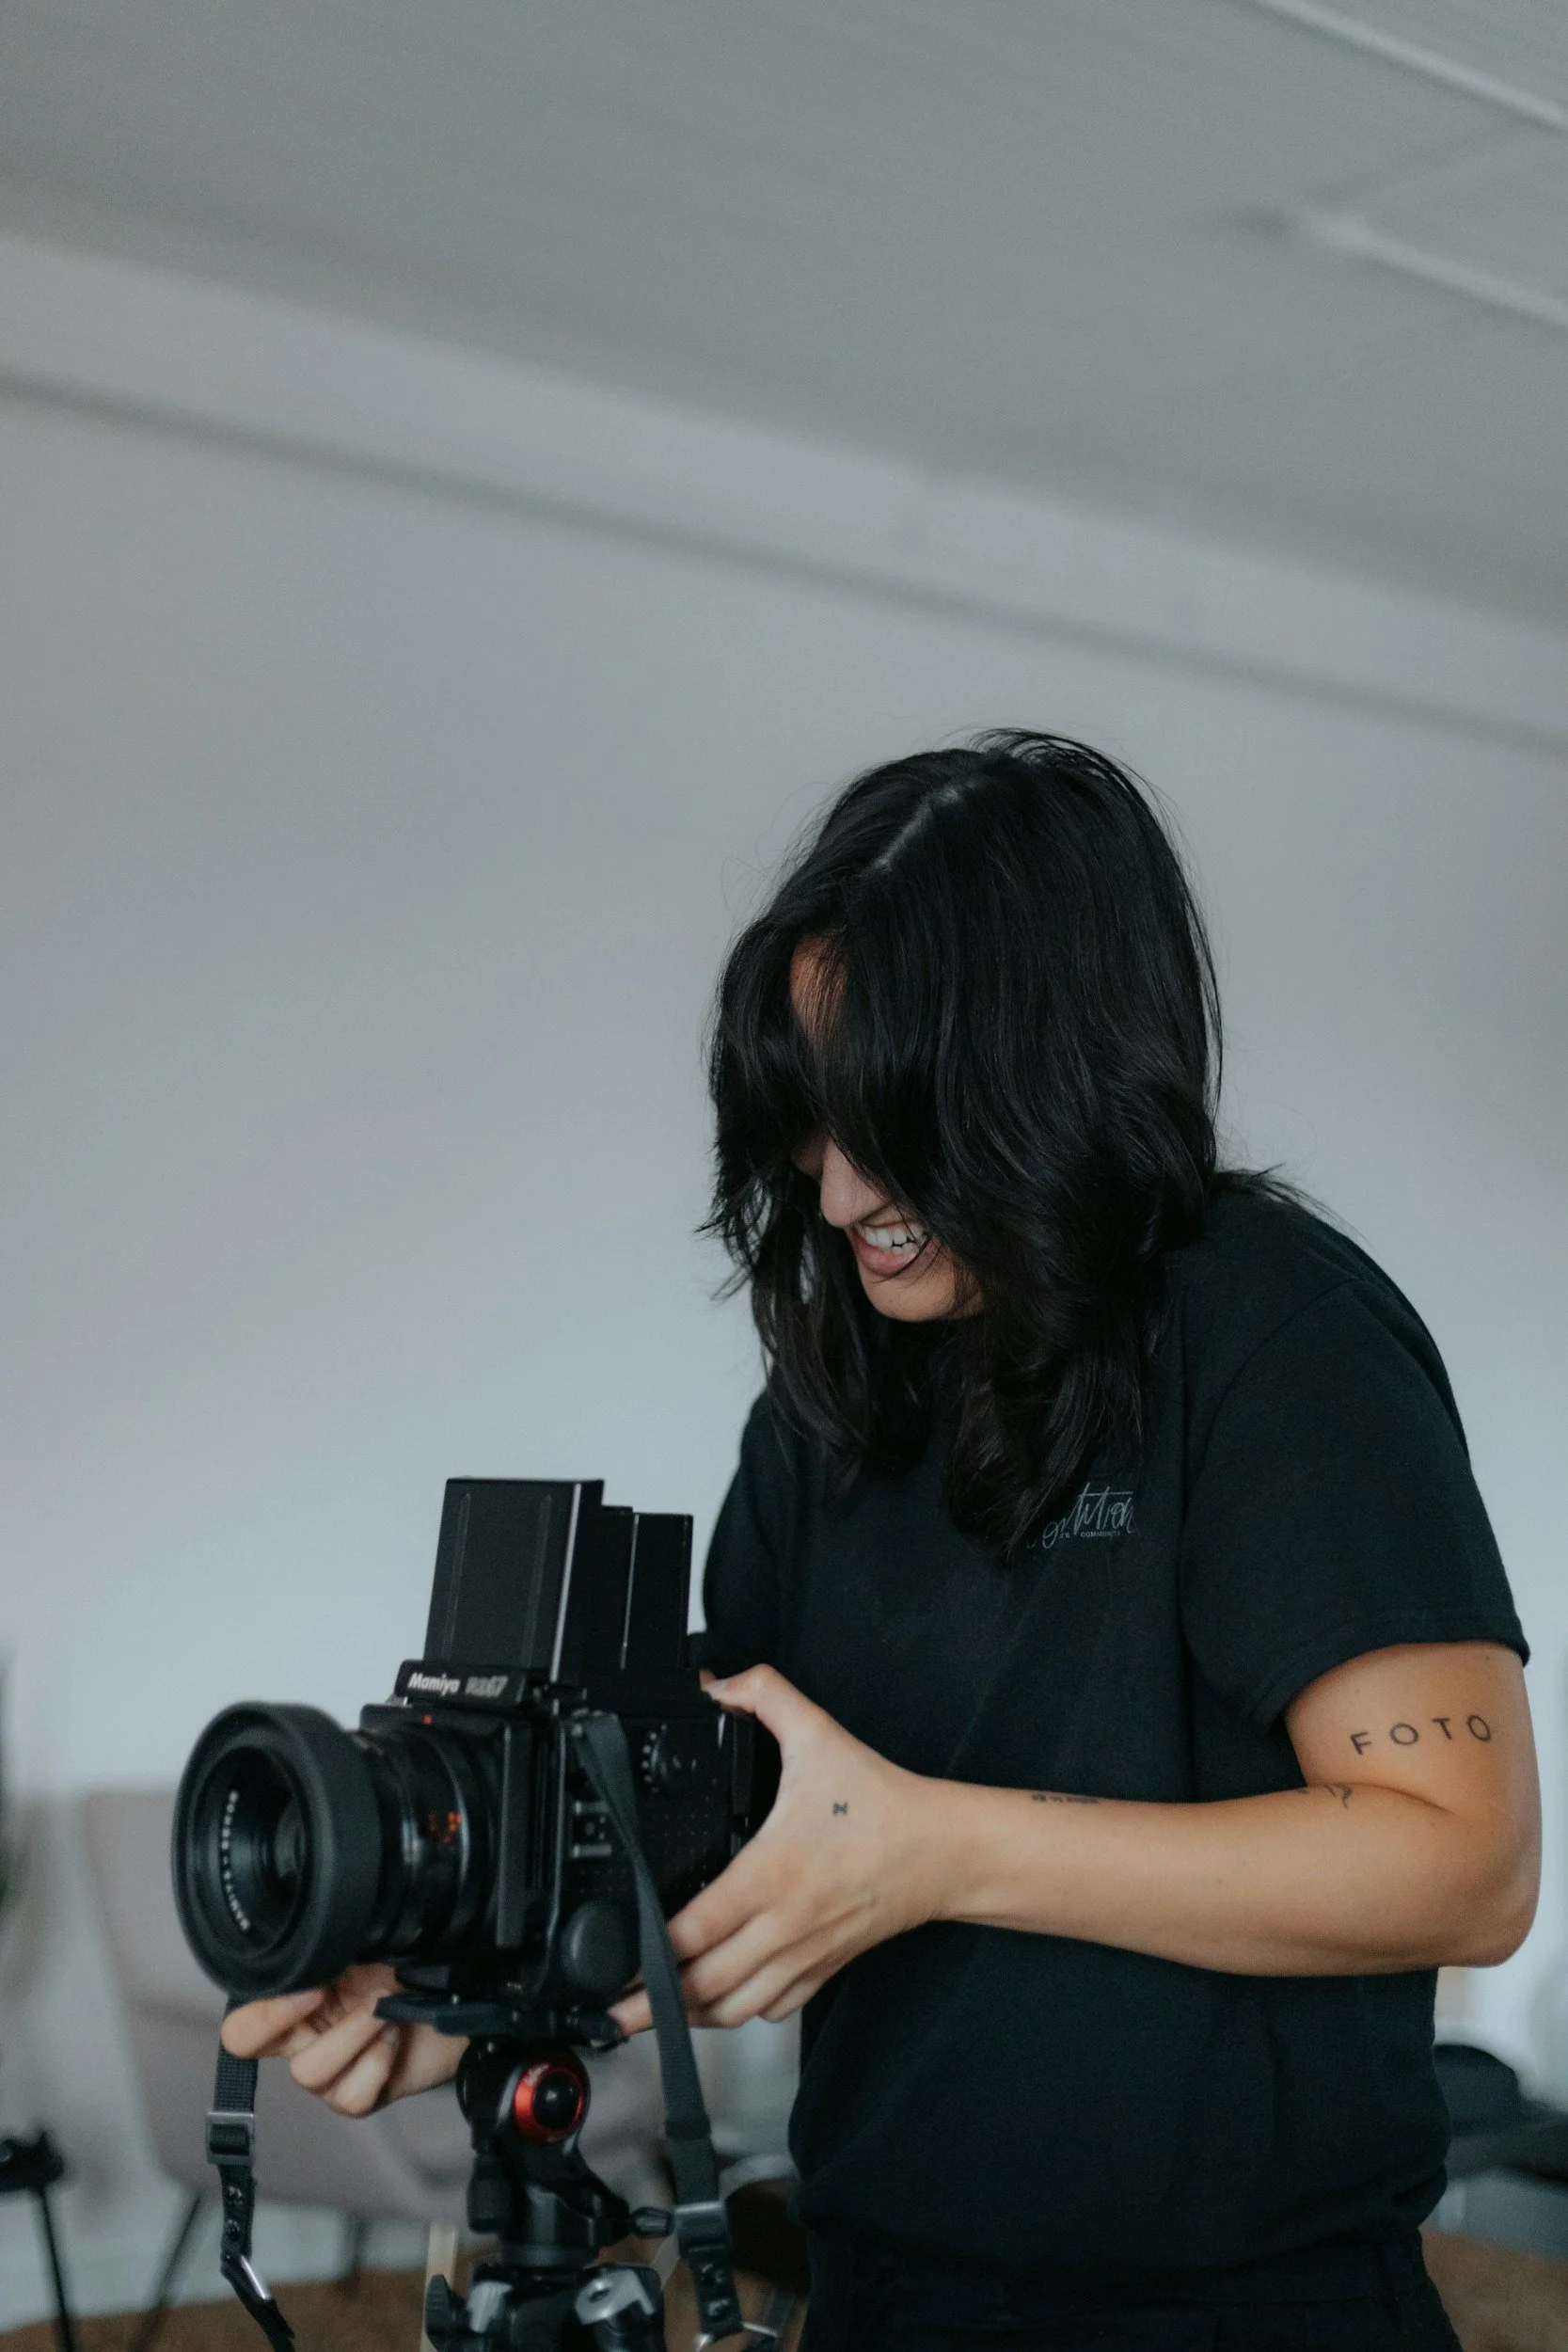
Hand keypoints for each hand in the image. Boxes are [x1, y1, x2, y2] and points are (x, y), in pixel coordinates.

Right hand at [220, 1963, 463, 2115]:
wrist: (457, 1996)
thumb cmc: (412, 1967)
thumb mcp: (366, 1946)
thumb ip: (329, 1949)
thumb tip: (309, 1937)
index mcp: (294, 2001)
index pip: (241, 2017)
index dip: (258, 2007)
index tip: (304, 1984)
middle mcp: (303, 2038)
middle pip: (251, 2045)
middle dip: (291, 2015)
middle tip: (328, 1989)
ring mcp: (330, 2072)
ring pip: (308, 2072)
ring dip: (352, 2032)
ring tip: (383, 2007)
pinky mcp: (360, 2096)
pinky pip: (349, 2096)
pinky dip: (376, 2063)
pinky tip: (394, 2038)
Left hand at [612, 1666, 946, 2033]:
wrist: (943, 1850)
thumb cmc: (882, 1802)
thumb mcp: (819, 1734)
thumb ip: (765, 1696)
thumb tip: (718, 1684)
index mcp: (772, 1873)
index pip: (694, 1930)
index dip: (647, 1952)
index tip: (614, 1962)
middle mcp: (784, 1925)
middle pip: (703, 1987)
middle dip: (651, 2003)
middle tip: (611, 2004)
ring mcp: (804, 1955)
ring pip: (733, 2011)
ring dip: (689, 2015)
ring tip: (650, 2011)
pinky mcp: (823, 1969)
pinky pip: (770, 2010)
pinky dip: (736, 2014)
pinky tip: (713, 2002)